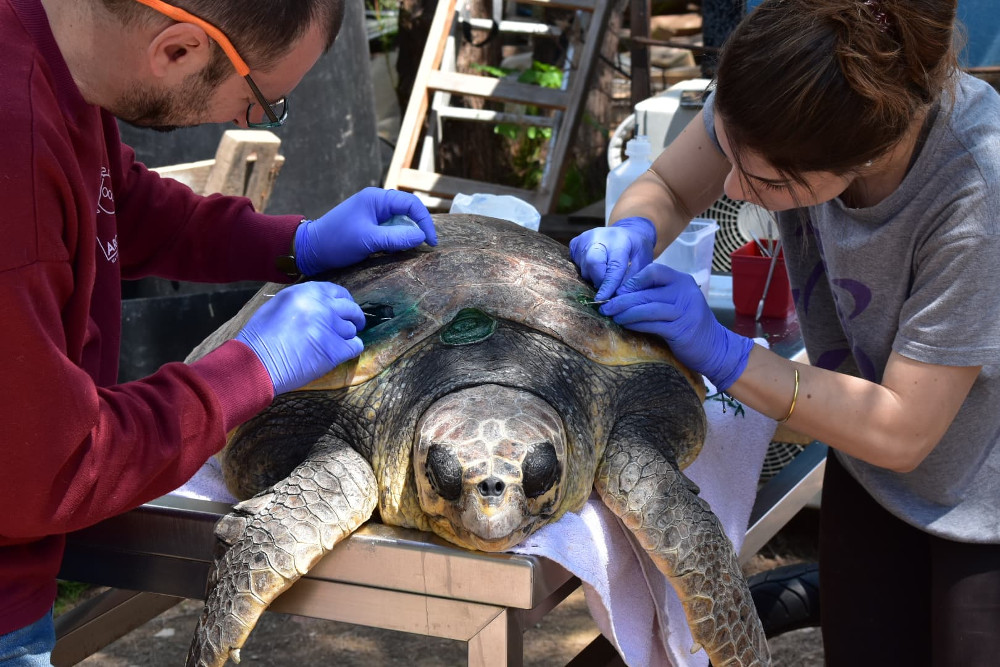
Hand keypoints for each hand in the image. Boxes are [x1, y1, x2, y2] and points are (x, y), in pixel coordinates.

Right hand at [235, 282, 366, 394]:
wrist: (257, 362)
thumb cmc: (260, 336)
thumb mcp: (279, 304)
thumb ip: (303, 300)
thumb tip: (321, 302)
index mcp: (307, 292)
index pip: (338, 291)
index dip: (344, 301)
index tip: (344, 309)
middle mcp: (323, 306)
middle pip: (351, 308)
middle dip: (354, 317)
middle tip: (353, 324)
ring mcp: (331, 328)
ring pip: (352, 329)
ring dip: (346, 336)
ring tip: (334, 343)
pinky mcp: (335, 350)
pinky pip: (355, 346)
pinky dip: (351, 349)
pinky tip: (342, 352)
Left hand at [295, 187, 437, 275]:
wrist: (310, 249)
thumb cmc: (336, 241)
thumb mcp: (368, 240)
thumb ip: (396, 238)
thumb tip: (421, 237)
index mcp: (377, 198)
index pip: (412, 205)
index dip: (425, 222)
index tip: (430, 242)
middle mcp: (377, 202)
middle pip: (408, 212)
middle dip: (417, 229)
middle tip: (423, 248)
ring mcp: (373, 214)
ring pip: (400, 223)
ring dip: (406, 236)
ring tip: (407, 252)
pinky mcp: (369, 225)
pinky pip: (390, 230)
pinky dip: (396, 241)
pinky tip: (394, 252)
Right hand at [569, 217, 655, 300]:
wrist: (627, 230)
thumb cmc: (636, 249)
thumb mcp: (642, 262)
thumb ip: (630, 279)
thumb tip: (614, 297)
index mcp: (620, 240)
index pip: (613, 266)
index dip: (608, 285)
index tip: (603, 299)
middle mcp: (599, 236)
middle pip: (592, 263)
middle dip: (598, 280)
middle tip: (606, 289)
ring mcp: (584, 238)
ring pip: (583, 268)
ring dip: (593, 278)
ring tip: (603, 276)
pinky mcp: (575, 243)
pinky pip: (576, 265)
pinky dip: (586, 272)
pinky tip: (595, 268)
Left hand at [600, 263, 754, 390]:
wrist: (715, 347)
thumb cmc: (689, 323)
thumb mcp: (676, 302)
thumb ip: (657, 294)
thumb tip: (622, 293)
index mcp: (682, 281)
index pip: (654, 271)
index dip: (633, 280)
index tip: (618, 290)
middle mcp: (684, 292)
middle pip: (646, 291)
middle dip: (622, 299)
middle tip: (606, 306)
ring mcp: (684, 311)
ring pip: (647, 308)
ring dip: (626, 313)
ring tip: (612, 316)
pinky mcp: (681, 329)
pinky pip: (652, 324)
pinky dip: (636, 324)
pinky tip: (626, 325)